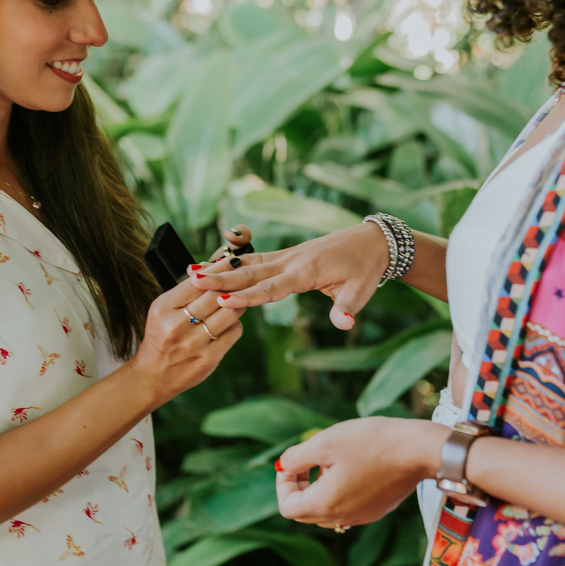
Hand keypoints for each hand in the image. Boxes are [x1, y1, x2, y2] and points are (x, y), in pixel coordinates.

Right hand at [127, 274, 243, 411]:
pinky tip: (228, 323)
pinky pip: (234, 332)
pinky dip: (235, 324)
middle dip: (232, 284)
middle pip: (216, 295)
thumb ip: (185, 291)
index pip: (198, 282)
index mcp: (163, 309)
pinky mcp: (208, 359)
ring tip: (235, 301)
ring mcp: (193, 344)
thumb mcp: (162, 310)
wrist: (153, 376)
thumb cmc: (160, 337)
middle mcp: (177, 326)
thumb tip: (210, 268)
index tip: (231, 261)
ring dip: (237, 304)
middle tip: (241, 277)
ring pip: (230, 312)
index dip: (218, 269)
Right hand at [188, 223, 390, 330]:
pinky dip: (233, 261)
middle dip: (220, 277)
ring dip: (220, 267)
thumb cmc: (366, 268)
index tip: (221, 300)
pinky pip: (255, 259)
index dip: (246, 295)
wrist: (372, 241)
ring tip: (191, 271)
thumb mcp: (362, 291)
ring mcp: (287, 256)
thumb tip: (344, 324)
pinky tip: (213, 264)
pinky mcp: (287, 256)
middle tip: (193, 281)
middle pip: (250, 272)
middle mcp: (291, 262)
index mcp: (306, 272)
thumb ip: (348, 308)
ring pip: (248, 263)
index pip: (271, 288)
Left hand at [275, 418, 446, 527]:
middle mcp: (342, 517)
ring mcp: (362, 516)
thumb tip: (284, 465)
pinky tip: (355, 466)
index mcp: (325, 504)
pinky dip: (340, 491)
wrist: (419, 450)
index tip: (293, 462)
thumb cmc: (371, 442)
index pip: (287, 507)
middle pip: (305, 512)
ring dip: (321, 489)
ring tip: (334, 461)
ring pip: (327, 511)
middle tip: (309, 462)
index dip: (283, 483)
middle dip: (301, 487)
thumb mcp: (325, 442)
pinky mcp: (377, 509)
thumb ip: (297, 457)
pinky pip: (347, 507)